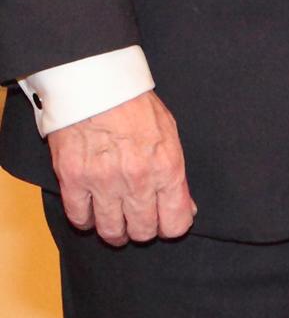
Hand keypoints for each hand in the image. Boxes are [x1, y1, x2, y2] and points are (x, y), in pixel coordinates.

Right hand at [47, 89, 193, 244]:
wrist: (96, 86)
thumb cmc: (136, 107)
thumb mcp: (170, 134)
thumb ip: (176, 174)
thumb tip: (186, 207)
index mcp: (166, 166)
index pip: (175, 222)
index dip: (174, 226)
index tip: (168, 222)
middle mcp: (137, 180)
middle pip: (143, 231)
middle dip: (145, 229)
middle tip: (141, 219)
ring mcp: (103, 183)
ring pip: (111, 231)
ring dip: (116, 231)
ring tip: (117, 222)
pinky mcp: (73, 182)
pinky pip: (80, 220)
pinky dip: (87, 220)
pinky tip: (93, 211)